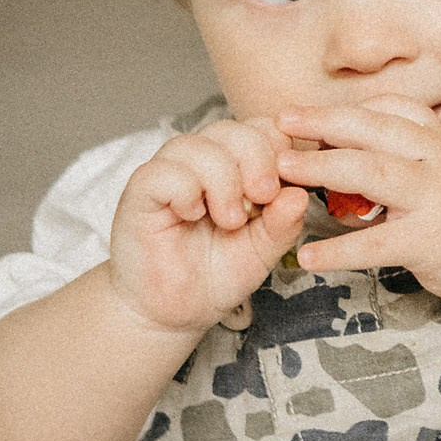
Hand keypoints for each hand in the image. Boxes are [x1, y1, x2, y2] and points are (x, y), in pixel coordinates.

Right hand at [108, 118, 308, 334]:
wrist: (173, 311)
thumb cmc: (217, 274)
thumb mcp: (263, 251)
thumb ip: (282, 224)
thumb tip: (300, 195)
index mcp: (236, 167)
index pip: (260, 128)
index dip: (278, 148)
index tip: (285, 186)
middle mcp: (201, 163)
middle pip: (231, 129)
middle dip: (257, 158)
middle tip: (263, 197)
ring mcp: (169, 174)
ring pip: (197, 145)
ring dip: (223, 180)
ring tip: (231, 219)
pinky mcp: (140, 194)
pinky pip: (162, 172)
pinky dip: (186, 190)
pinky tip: (193, 215)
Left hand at [273, 96, 440, 302]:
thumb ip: (415, 147)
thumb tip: (359, 137)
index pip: (390, 108)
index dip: (346, 109)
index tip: (307, 113)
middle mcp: (437, 160)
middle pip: (373, 130)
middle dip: (323, 123)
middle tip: (280, 122)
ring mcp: (433, 198)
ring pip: (371, 173)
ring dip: (323, 169)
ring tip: (283, 172)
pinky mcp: (429, 241)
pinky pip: (376, 243)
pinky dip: (340, 250)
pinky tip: (308, 255)